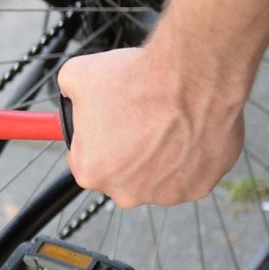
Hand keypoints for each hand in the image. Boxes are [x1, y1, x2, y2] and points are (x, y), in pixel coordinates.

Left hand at [57, 45, 245, 208]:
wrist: (191, 75)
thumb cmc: (135, 77)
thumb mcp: (76, 75)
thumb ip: (68, 94)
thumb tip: (71, 93)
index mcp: (90, 172)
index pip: (84, 161)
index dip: (94, 139)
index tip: (105, 125)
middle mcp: (127, 194)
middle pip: (120, 174)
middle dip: (126, 150)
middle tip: (137, 119)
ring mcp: (166, 194)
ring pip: (156, 175)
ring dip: (159, 154)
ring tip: (164, 121)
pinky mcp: (200, 186)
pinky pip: (189, 173)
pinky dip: (189, 154)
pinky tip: (188, 129)